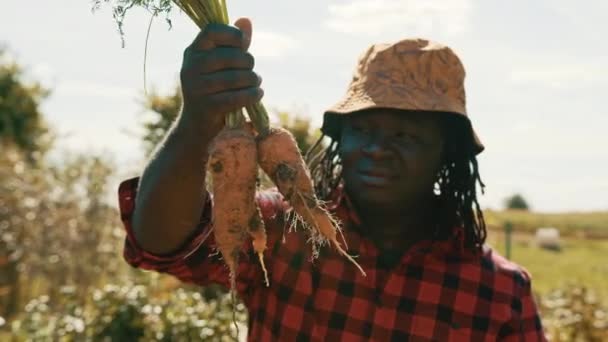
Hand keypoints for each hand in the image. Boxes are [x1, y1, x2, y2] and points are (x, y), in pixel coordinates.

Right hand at [179, 18, 261, 136]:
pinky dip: (253, 94)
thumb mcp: (220, 66)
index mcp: (193, 52)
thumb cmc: (213, 90)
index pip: (212, 31)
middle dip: (248, 63)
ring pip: (237, 77)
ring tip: (256, 84)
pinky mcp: (207, 107)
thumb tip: (246, 21)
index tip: (242, 45)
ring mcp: (197, 88)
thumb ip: (234, 45)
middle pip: (230, 56)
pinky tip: (257, 94)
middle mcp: (190, 67)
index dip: (233, 35)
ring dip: (253, 80)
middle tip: (252, 73)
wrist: (196, 125)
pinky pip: (238, 96)